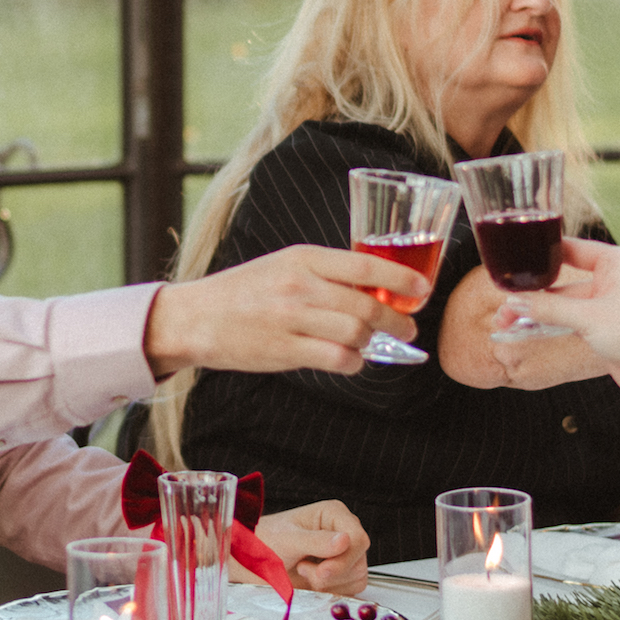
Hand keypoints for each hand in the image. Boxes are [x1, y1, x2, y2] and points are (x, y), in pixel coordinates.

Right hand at [145, 244, 420, 379]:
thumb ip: (324, 272)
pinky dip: (353, 362)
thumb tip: (373, 286)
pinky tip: (351, 359)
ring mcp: (292, 319)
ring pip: (356, 332)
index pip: (365, 265)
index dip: (400, 279)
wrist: (196, 317)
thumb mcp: (284, 265)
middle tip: (408, 329)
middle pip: (367, 304)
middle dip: (397, 320)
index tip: (422, 290)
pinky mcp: (285, 350)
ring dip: (373, 342)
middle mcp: (300, 285)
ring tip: (373, 344)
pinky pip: (337, 358)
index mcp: (303, 258)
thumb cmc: (244, 291)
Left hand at [248, 499, 368, 594]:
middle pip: (359, 561)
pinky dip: (330, 591)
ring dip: (329, 583)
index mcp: (334, 515)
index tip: (322, 570)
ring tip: (303, 571)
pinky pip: (350, 590)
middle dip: (332, 574)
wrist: (252, 563)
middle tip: (304, 570)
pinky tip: (309, 583)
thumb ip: (315, 541)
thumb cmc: (265, 544)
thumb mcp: (287, 540)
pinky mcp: (339, 575)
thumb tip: (345, 541)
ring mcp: (343, 555)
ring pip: (357, 578)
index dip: (344, 559)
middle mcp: (343, 532)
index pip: (359, 539)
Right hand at [503, 239, 619, 410]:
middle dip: (533, 291)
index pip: (571, 248)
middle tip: (505, 300)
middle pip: (562, 277)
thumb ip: (549, 308)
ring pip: (562, 301)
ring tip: (505, 320)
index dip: (542, 253)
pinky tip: (523, 329)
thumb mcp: (588, 318)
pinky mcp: (603, 324)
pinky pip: (568, 318)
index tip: (517, 259)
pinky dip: (548, 323)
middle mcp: (613, 277)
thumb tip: (515, 303)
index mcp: (618, 262)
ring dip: (537, 311)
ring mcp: (607, 302)